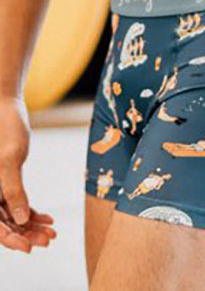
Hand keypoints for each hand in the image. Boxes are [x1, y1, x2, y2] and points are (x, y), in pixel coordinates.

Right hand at [0, 96, 56, 251]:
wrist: (5, 104)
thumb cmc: (5, 127)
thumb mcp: (10, 159)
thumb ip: (12, 190)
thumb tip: (21, 219)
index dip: (9, 239)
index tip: (29, 248)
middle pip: (2, 223)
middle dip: (24, 234)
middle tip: (48, 239)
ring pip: (9, 215)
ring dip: (29, 224)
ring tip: (51, 231)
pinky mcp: (2, 179)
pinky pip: (14, 202)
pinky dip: (29, 211)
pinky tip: (47, 218)